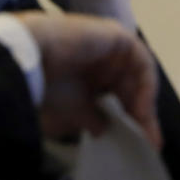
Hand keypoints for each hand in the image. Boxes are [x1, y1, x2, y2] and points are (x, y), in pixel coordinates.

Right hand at [15, 12, 160, 148]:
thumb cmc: (47, 84)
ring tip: (144, 126)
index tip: (144, 144)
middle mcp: (103, 57)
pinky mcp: (117, 35)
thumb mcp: (74, 109)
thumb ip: (92, 118)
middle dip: (142, 114)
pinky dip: (145, 84)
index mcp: (91, 72)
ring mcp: (111, 45)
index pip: (120, 96)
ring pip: (139, 75)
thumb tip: (102, 129)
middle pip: (132, 86)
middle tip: (149, 140)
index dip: (132, 119)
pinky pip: (141, 62)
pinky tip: (141, 107)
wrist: (30, 58)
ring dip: (145, 102)